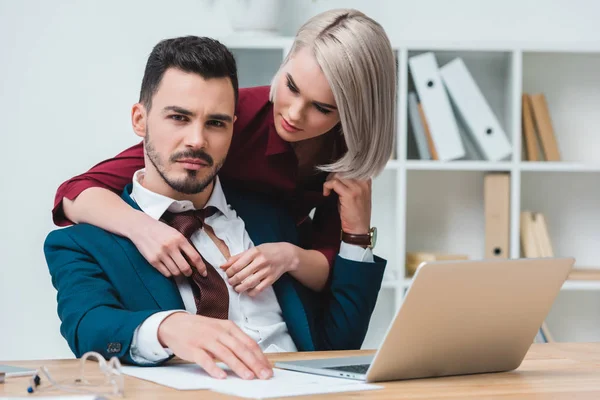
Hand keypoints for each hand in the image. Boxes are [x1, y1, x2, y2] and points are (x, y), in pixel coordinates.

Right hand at [127, 211, 205, 277]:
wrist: (140, 227)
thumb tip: (195, 261)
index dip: (201, 267)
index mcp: (179, 239)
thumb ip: (185, 246)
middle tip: (189, 272)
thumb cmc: (160, 230)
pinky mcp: (153, 260)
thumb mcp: (175, 233)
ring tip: (178, 269)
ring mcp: (161, 254)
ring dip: (179, 273)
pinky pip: (166, 273)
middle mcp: (171, 247)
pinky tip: (169, 268)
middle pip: (185, 268)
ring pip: (175, 272)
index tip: (204, 273)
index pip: (195, 257)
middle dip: (189, 273)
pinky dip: (169, 273)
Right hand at [158, 312, 272, 379]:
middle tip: (263, 375)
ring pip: (225, 354)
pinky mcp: (193, 348)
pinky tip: (221, 376)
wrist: (176, 324)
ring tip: (248, 377)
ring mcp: (206, 340)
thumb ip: (235, 341)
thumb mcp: (221, 329)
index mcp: (228, 327)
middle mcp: (219, 332)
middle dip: (254, 363)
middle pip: (240, 348)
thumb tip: (253, 357)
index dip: (260, 356)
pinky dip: (213, 368)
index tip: (268, 368)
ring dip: (238, 366)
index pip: (249, 342)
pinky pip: (204, 359)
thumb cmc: (201, 329)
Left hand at [221, 243, 298, 295]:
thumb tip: (222, 266)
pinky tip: (247, 291)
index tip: (227, 274)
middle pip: (241, 275)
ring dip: (239, 288)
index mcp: (254, 252)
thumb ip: (237, 258)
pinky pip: (258, 289)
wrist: (287, 255)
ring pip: (249, 284)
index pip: (236, 265)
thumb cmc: (267, 251)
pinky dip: (251, 292)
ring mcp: (266, 271)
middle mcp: (260, 262)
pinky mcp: (271, 279)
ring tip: (236, 288)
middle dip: (232, 281)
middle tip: (230, 282)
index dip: (229, 272)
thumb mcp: (253, 250)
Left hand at [323, 174, 371, 233]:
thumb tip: (336, 174)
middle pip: (343, 169)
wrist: (358, 228)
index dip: (339, 170)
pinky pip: (334, 183)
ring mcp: (357, 188)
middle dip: (333, 175)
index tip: (334, 177)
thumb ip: (349, 182)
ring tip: (328, 189)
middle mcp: (363, 183)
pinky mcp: (349, 194)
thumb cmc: (356, 213)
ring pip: (338, 174)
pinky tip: (326, 193)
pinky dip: (327, 186)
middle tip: (329, 184)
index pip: (351, 166)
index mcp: (366, 181)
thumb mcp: (356, 193)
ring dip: (330, 180)